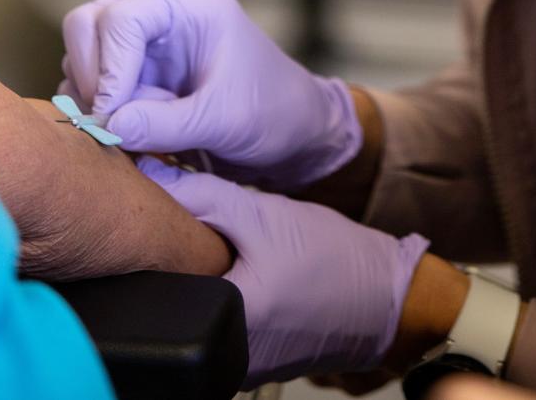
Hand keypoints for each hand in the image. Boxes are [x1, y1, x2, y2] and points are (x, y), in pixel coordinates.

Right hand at [59, 0, 361, 187]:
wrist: (293, 133)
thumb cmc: (273, 114)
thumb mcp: (224, 121)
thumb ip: (165, 123)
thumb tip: (106, 124)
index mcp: (194, 8)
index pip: (123, 18)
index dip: (107, 67)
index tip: (110, 115)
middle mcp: (165, 16)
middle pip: (91, 23)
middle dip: (89, 74)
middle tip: (105, 121)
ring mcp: (149, 43)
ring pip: (85, 51)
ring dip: (91, 95)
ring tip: (128, 130)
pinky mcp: (140, 72)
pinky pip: (94, 81)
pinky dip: (98, 108)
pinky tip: (127, 134)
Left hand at [137, 157, 429, 385]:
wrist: (382, 295)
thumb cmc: (331, 259)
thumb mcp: (264, 215)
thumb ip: (205, 195)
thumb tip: (152, 172)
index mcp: (222, 322)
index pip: (158, 277)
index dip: (153, 238)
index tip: (157, 210)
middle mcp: (221, 354)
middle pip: (171, 297)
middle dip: (175, 257)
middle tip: (192, 222)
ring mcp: (233, 363)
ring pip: (190, 309)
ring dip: (194, 275)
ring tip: (216, 243)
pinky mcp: (245, 360)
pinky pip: (213, 320)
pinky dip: (216, 291)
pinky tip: (236, 268)